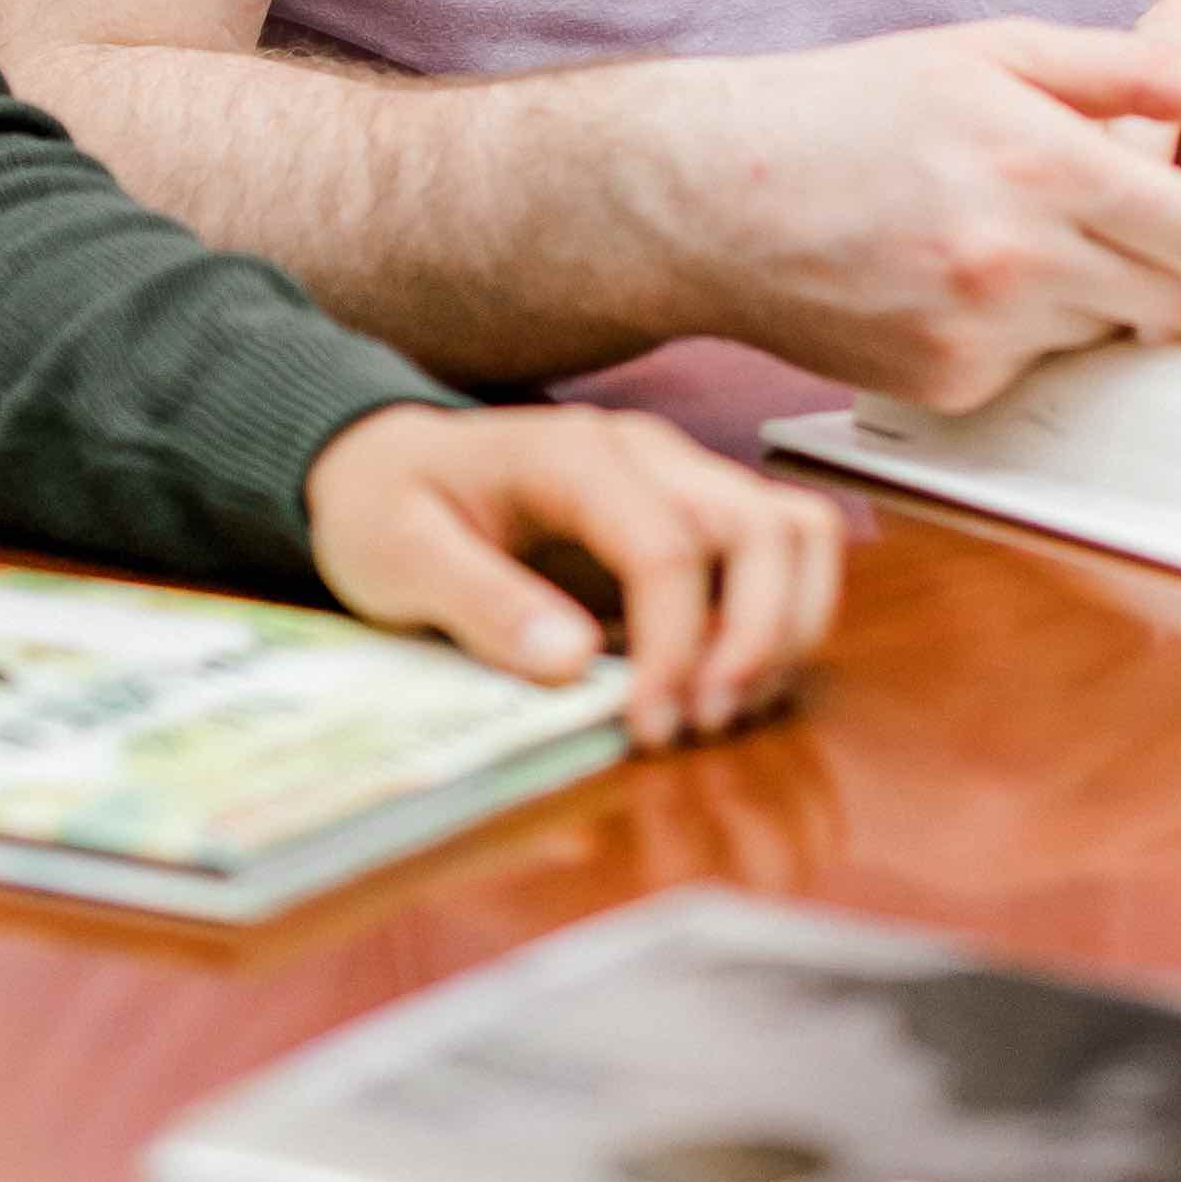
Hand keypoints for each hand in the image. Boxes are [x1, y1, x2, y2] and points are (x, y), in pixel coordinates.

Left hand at [306, 402, 852, 743]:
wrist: (383, 466)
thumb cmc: (388, 505)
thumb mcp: (397, 555)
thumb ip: (481, 603)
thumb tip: (572, 663)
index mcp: (575, 454)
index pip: (669, 546)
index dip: (676, 647)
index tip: (649, 727)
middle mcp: (648, 455)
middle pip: (768, 527)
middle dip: (760, 637)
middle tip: (705, 724)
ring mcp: (679, 479)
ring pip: (796, 532)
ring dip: (788, 628)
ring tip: (726, 708)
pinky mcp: (691, 516)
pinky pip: (778, 555)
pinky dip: (779, 621)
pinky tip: (720, 683)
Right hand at [617, 20, 1180, 411]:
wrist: (710, 193)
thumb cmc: (851, 108)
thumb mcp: (994, 51)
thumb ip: (1133, 71)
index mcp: (1042, 160)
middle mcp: (1016, 255)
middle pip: (1176, 300)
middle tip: (1125, 222)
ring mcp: (978, 331)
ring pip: (1109, 334)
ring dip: (1096, 296)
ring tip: (1003, 233)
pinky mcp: (945, 386)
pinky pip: (1037, 368)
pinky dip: (1026, 330)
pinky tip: (953, 278)